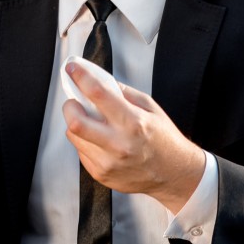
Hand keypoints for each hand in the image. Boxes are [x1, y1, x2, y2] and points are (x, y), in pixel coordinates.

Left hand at [62, 62, 204, 213]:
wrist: (174, 174)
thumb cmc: (165, 141)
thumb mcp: (151, 108)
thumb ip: (124, 93)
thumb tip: (100, 80)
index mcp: (133, 122)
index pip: (98, 94)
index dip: (81, 77)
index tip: (73, 69)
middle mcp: (118, 143)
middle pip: (76, 122)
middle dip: (70, 106)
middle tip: (75, 102)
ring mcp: (108, 161)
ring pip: (73, 137)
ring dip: (76, 123)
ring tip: (91, 122)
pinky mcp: (101, 173)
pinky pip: (80, 151)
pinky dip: (84, 140)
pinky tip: (99, 139)